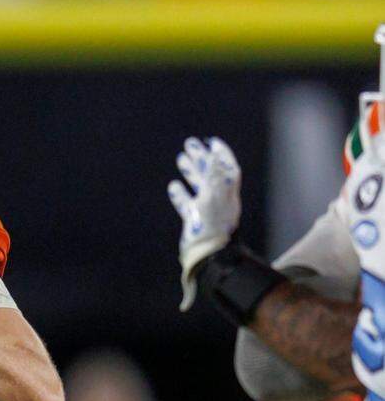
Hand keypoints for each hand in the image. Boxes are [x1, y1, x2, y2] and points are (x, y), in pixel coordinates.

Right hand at [168, 137, 241, 310]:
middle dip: (201, 158)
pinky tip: (173, 186)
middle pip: (212, 174)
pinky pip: (187, 205)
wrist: (209, 258)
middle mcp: (219, 200)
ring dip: (190, 173)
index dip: (221, 154)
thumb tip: (213, 155)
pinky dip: (180, 195)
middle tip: (190, 144)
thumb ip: (213, 176)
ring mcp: (207, 211)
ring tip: (180, 158)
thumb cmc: (213, 229)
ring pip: (199, 188)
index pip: (227, 168)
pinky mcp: (195, 223)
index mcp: (227, 193)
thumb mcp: (213, 198)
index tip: (212, 142)